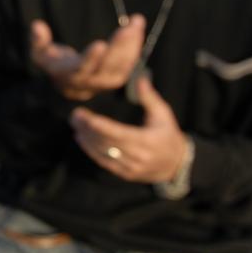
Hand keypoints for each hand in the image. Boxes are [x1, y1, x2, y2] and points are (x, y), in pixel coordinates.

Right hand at [29, 15, 144, 100]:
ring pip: (122, 65)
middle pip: (107, 67)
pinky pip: (129, 62)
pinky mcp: (118, 76)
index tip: (100, 44)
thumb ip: (38, 41)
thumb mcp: (40, 53)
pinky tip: (137, 27)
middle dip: (119, 47)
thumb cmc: (53, 62)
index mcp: (70, 77)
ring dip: (131, 44)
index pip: (82, 69)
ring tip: (136, 22)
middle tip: (128, 29)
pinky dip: (135, 45)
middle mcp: (90, 83)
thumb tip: (37, 26)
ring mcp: (106, 82)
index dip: (91, 58)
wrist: (69, 82)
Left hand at [69, 76, 187, 182]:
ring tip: (76, 125)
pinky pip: (104, 162)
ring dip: (86, 139)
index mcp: (146, 141)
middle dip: (88, 129)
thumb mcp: (163, 114)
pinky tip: (81, 139)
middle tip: (75, 116)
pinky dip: (91, 151)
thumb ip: (149, 97)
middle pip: (106, 143)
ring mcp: (130, 168)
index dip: (98, 125)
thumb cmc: (168, 135)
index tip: (83, 115)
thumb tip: (139, 78)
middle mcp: (137, 157)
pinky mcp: (125, 174)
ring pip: (102, 153)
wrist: (176, 165)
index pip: (117, 133)